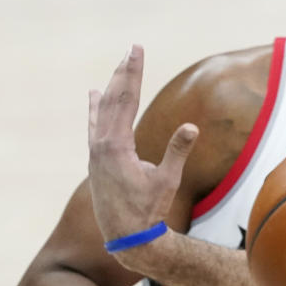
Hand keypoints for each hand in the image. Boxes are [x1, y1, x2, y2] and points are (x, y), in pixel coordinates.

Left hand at [88, 45, 197, 243]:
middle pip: (112, 99)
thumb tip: (191, 127)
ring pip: (102, 110)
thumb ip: (177, 151)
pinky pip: (95, 125)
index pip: (126, 99)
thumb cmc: (148, 210)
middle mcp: (101, 144)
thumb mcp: (167, 181)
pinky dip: (96, 108)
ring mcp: (95, 152)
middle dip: (123, 73)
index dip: (133, 73)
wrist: (125, 236)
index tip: (136, 50)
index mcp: (116, 146)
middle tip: (131, 49)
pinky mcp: (96, 160)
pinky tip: (94, 95)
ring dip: (111, 87)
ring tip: (117, 67)